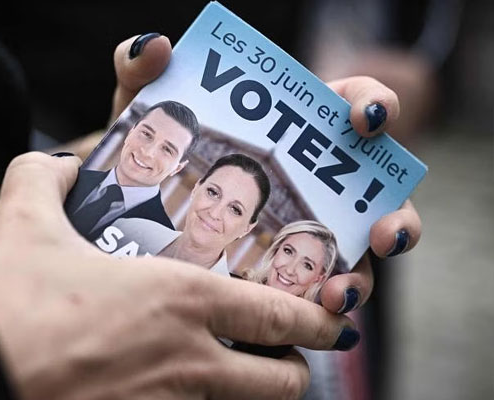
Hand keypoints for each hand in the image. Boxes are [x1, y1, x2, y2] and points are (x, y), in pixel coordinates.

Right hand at [0, 152, 358, 399]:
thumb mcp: (21, 224)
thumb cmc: (3, 306)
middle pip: (280, 386)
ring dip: (241, 395)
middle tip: (281, 355)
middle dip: (293, 371)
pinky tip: (156, 388)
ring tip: (222, 372)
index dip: (316, 320)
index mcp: (177, 303)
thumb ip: (42, 179)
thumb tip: (55, 167)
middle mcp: (185, 363)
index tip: (333, 320)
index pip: (277, 316)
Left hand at [110, 35, 421, 314]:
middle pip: (379, 199)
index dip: (375, 106)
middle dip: (393, 217)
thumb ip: (142, 72)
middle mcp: (316, 184)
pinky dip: (313, 312)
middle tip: (383, 232)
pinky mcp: (281, 278)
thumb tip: (153, 47)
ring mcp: (305, 234)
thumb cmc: (159, 147)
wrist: (133, 204)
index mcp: (299, 130)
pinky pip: (310, 298)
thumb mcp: (149, 109)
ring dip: (357, 280)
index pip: (356, 106)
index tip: (366, 119)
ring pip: (353, 260)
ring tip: (337, 296)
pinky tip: (301, 321)